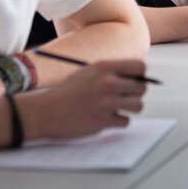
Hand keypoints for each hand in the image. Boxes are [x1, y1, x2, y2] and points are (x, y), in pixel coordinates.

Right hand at [18, 59, 146, 139]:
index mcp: (105, 67)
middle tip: (125, 97)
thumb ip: (112, 72)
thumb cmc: (68, 91)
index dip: (140, 75)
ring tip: (119, 108)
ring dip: (131, 108)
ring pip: (138, 105)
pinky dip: (119, 121)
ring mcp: (106, 102)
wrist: (46, 111)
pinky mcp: (103, 121)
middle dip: (136, 93)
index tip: (135, 80)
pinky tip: (107, 118)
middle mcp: (107, 83)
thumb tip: (138, 78)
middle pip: (141, 87)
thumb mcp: (90, 71)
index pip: (140, 67)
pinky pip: (126, 121)